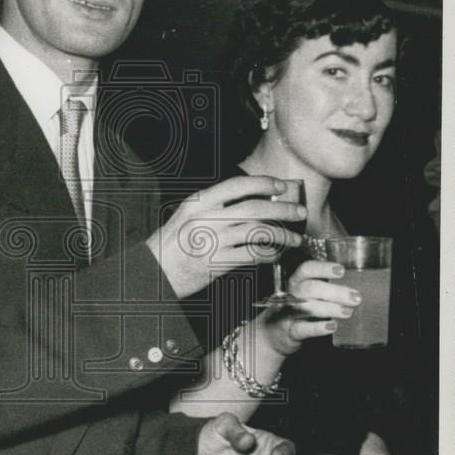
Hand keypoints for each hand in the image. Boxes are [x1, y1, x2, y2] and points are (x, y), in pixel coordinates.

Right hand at [146, 175, 304, 297]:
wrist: (155, 271)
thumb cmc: (173, 243)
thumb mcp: (188, 214)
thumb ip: (215, 206)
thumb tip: (253, 199)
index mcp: (198, 202)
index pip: (237, 186)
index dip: (263, 183)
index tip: (281, 185)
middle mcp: (207, 219)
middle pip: (254, 208)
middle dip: (283, 208)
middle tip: (299, 211)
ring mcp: (213, 241)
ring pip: (258, 232)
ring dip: (282, 234)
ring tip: (294, 238)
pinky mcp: (218, 263)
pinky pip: (252, 255)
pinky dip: (270, 254)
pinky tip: (277, 254)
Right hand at [259, 259, 361, 355]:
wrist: (272, 335)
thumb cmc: (295, 311)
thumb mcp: (305, 295)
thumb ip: (324, 289)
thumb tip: (354, 288)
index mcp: (296, 283)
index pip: (306, 269)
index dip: (323, 268)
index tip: (341, 270)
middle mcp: (290, 295)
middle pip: (310, 289)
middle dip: (334, 292)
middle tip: (355, 297)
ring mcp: (288, 314)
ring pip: (307, 308)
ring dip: (330, 309)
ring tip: (348, 311)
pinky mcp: (289, 332)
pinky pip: (303, 329)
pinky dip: (318, 328)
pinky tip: (332, 326)